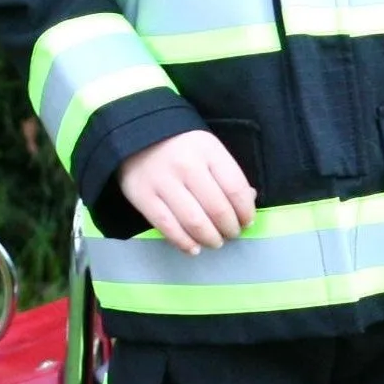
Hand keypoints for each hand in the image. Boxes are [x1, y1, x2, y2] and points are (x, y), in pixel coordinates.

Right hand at [119, 131, 257, 255]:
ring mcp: (163, 182)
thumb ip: (228, 174)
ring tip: (216, 242)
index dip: (245, 211)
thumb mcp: (209, 149)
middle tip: (232, 234)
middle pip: (217, 208)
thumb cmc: (181, 146)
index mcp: (208, 151)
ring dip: (210, 238)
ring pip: (194, 221)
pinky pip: (167, 226)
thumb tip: (249, 201)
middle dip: (229, 227)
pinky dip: (183, 242)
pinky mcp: (143, 197)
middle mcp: (187, 166)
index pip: (236, 188)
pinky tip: (193, 248)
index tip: (247, 222)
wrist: (134, 134)